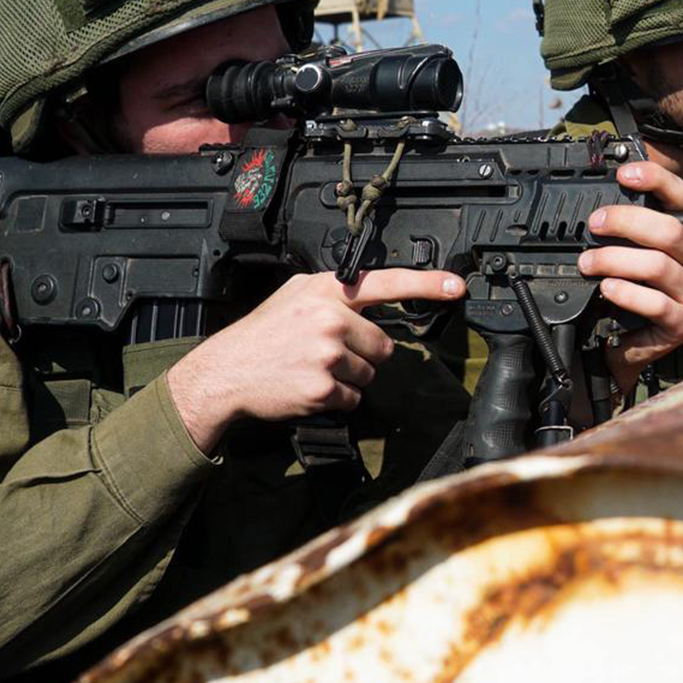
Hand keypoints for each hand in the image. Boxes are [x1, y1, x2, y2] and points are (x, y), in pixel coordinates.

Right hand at [166, 267, 464, 452]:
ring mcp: (327, 354)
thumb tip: (368, 289)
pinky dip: (338, 399)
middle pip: (383, 345)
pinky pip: (354, 398)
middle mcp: (330, 318)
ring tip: (313, 369)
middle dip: (363, 354)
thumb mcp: (294, 294)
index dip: (428, 284)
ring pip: (370, 373)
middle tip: (328, 354)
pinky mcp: (323, 387)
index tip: (457, 286)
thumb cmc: (262, 334)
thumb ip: (333, 291)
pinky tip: (310, 388)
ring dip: (350, 378)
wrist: (224, 373)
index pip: (386, 283)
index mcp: (327, 291)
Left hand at [580, 161, 682, 393]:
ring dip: (616, 260)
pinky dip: (628, 293)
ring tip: (588, 263)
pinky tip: (608, 288)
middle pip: (669, 230)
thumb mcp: (626, 255)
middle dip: (626, 221)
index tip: (624, 175)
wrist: (627, 345)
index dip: (655, 179)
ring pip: (659, 265)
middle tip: (595, 224)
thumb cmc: (628, 293)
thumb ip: (622, 231)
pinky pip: (657, 304)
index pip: (680, 197)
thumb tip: (596, 204)